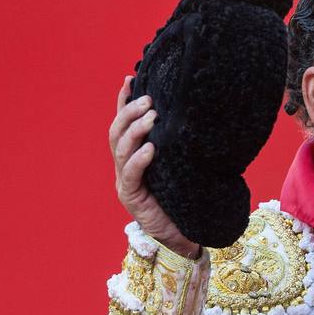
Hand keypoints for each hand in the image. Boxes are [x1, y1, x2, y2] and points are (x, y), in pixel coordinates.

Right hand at [110, 76, 200, 257]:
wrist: (184, 235)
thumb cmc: (184, 201)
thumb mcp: (182, 167)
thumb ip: (179, 146)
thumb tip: (196, 116)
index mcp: (132, 158)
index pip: (122, 125)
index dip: (123, 102)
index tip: (130, 79)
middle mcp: (124, 168)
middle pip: (116, 133)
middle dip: (129, 113)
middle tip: (148, 101)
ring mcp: (125, 183)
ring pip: (121, 150)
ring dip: (135, 130)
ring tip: (151, 117)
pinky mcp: (131, 198)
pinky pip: (131, 175)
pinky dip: (139, 159)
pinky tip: (151, 149)